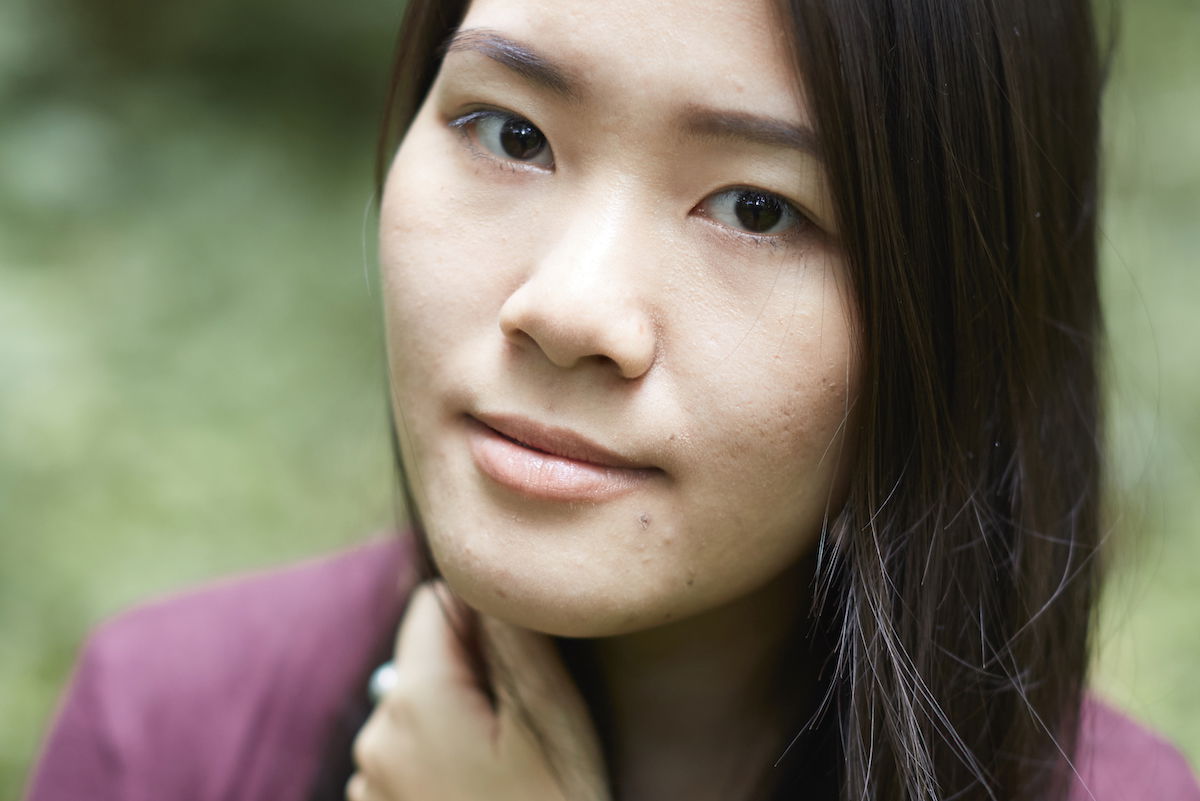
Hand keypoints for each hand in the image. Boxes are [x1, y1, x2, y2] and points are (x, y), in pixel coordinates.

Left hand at [347, 583, 609, 800]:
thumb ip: (517, 643)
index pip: (436, 604)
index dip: (486, 617)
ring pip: (421, 710)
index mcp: (416, 701)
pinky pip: (411, 758)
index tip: (525, 662)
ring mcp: (371, 785)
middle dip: (475, 673)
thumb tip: (490, 581)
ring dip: (461, 720)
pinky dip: (444, 762)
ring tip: (510, 773)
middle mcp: (376, 737)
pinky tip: (486, 799)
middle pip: (427, 659)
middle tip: (527, 728)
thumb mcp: (553, 726)